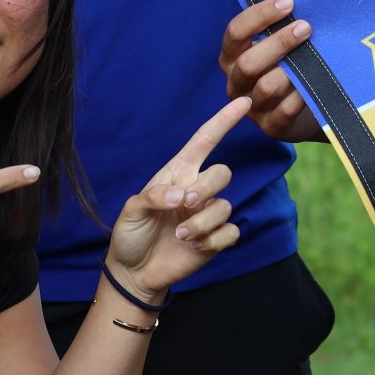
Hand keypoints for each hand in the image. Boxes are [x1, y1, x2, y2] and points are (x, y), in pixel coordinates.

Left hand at [105, 98, 252, 296]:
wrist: (134, 272)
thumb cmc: (131, 234)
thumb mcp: (131, 210)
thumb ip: (154, 196)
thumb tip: (183, 194)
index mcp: (178, 174)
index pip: (205, 141)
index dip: (223, 121)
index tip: (244, 102)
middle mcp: (196, 190)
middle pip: (222, 173)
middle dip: (206, 189)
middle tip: (185, 206)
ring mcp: (207, 215)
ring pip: (225, 207)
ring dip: (202, 224)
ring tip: (180, 236)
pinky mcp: (216, 239)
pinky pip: (231, 232)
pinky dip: (213, 241)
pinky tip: (195, 248)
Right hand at [220, 0, 324, 143]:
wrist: (303, 110)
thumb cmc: (289, 67)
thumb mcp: (277, 48)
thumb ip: (278, 29)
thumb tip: (300, 1)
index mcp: (232, 57)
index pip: (235, 32)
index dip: (260, 15)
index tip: (288, 2)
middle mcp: (236, 82)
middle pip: (249, 62)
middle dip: (279, 42)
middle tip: (306, 27)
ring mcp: (252, 107)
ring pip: (268, 87)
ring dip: (293, 69)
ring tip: (316, 55)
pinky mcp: (271, 126)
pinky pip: (286, 109)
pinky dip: (302, 94)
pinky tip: (316, 82)